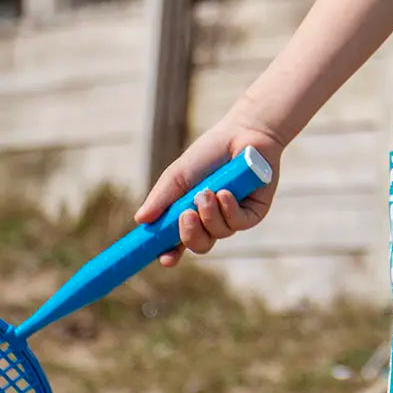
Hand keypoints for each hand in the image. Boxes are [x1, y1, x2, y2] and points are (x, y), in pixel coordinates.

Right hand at [134, 105, 284, 267]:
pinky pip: (239, 223)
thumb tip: (140, 220)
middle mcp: (212, 220)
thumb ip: (161, 198)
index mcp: (190, 215)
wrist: (241, 134)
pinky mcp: (253, 212)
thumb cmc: (208, 154)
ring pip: (219, 234)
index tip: (165, 258)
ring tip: (208, 191)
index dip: (170, 254)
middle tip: (186, 215)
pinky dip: (229, 209)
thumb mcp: (178, 176)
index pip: (178, 243)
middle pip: (200, 245)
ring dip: (210, 214)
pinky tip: (225, 192)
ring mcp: (233, 217)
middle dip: (190, 235)